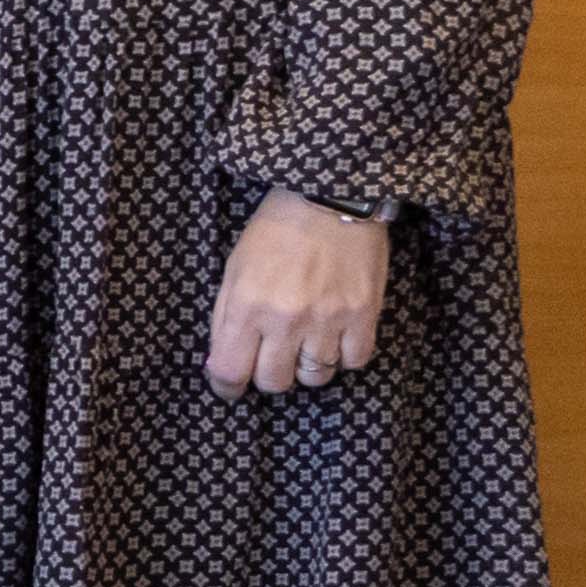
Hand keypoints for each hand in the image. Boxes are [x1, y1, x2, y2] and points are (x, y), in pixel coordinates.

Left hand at [210, 191, 388, 396]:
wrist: (328, 198)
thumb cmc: (275, 231)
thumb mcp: (234, 269)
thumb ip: (225, 318)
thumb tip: (221, 363)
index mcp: (246, 305)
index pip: (230, 370)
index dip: (227, 387)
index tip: (230, 388)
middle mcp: (286, 319)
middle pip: (275, 382)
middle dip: (268, 375)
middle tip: (271, 357)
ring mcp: (328, 320)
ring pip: (315, 377)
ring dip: (306, 367)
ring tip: (305, 343)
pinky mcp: (364, 315)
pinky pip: (354, 361)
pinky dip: (344, 356)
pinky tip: (335, 336)